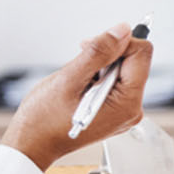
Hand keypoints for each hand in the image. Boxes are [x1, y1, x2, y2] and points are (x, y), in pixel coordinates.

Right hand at [0, 22, 152, 170]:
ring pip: (123, 68)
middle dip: (107, 55)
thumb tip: (123, 30)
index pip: (141, 53)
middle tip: (80, 67)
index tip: (92, 47)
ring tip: (77, 83)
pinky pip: (115, 81)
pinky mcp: (115, 110)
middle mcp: (131, 109)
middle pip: (134, 60)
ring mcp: (124, 111)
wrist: (32, 143)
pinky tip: (80, 88)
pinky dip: (98, 76)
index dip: (118, 42)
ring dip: (100, 66)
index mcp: (127, 103)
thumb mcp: (69, 79)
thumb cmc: (44, 120)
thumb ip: (99, 52)